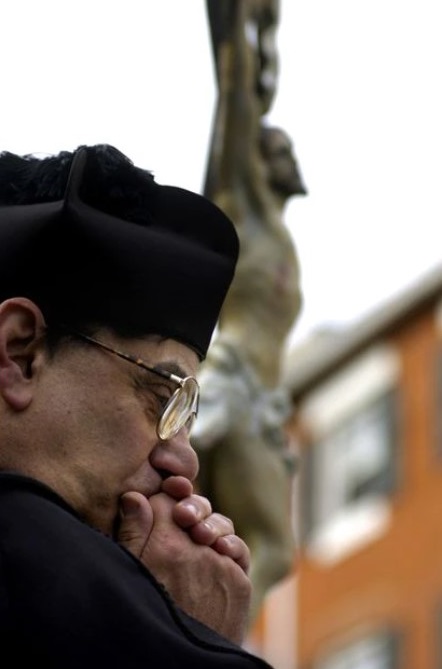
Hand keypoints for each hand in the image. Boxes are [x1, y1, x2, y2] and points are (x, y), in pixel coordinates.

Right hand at [118, 478, 251, 643]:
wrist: (178, 661)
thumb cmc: (145, 617)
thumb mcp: (128, 572)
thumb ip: (132, 533)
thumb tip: (135, 496)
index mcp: (163, 543)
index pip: (166, 498)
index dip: (161, 500)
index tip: (158, 508)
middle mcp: (195, 549)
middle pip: (195, 507)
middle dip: (187, 510)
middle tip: (179, 521)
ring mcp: (221, 565)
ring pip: (219, 526)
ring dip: (208, 529)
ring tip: (197, 539)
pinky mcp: (240, 582)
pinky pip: (237, 550)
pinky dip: (227, 549)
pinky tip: (215, 556)